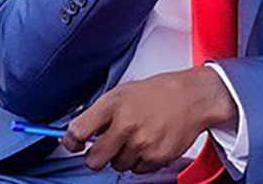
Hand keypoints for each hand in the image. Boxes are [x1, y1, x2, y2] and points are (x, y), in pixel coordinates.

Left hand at [62, 67, 237, 173]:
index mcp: (113, 105)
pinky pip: (137, 170)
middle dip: (95, 156)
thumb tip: (79, 134)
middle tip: (104, 147)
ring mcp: (142, 144)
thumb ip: (100, 113)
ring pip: (117, 165)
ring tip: (136, 137)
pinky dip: (140, 161)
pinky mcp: (156, 158)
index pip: (78, 132)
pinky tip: (148, 143)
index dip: (71, 142)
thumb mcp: (123, 92)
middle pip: (94, 160)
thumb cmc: (157, 93)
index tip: (72, 143)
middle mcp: (126, 125)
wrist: (191, 98)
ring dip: (122, 156)